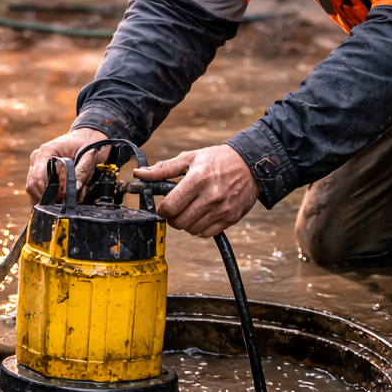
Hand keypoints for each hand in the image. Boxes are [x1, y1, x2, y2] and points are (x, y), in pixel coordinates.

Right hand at [25, 126, 109, 203]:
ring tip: (62, 199)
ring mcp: (37, 164)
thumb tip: (74, 189)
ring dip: (46, 197)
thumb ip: (82, 172)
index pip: (36, 179)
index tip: (61, 200)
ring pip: (33, 189)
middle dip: (46, 198)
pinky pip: (38, 187)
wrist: (87, 136)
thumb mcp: (89, 157)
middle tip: (62, 203)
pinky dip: (47, 195)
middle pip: (32, 186)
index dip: (46, 193)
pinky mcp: (40, 170)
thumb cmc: (88, 144)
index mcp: (46, 152)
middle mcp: (37, 158)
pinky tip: (59, 197)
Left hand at [136, 145, 261, 236]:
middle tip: (175, 210)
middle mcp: (211, 196)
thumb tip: (140, 174)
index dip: (162, 210)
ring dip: (186, 224)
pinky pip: (206, 233)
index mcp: (198, 179)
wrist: (250, 165)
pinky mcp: (230, 218)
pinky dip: (199, 228)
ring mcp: (222, 209)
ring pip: (192, 229)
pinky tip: (200, 216)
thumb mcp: (190, 158)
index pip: (171, 206)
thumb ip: (163, 169)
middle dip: (172, 218)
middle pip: (180, 221)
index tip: (164, 207)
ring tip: (189, 211)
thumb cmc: (218, 160)